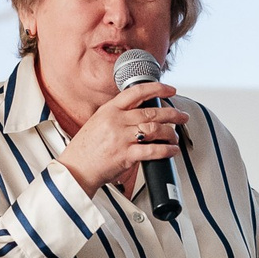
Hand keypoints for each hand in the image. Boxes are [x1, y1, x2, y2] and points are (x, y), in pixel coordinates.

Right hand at [58, 80, 188, 195]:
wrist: (76, 169)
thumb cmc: (86, 149)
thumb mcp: (98, 122)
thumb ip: (117, 115)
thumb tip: (139, 113)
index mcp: (109, 109)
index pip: (137, 92)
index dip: (157, 88)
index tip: (170, 90)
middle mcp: (116, 120)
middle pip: (152, 111)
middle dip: (172, 113)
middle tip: (182, 116)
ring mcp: (121, 137)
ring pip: (155, 129)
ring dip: (170, 132)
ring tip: (175, 136)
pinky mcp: (126, 155)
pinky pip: (153, 150)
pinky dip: (166, 150)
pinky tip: (172, 150)